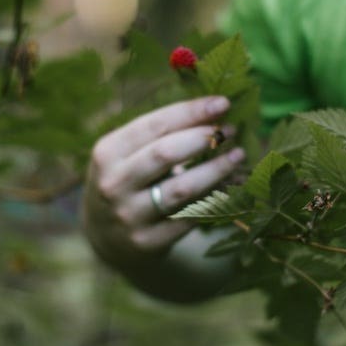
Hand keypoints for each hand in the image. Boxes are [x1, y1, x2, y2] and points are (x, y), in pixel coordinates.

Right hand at [83, 95, 245, 268]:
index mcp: (107, 152)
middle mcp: (114, 184)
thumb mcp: (127, 155)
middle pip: (165, 153)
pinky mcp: (148, 242)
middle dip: (204, 138)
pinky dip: (215, 198)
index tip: (223, 102)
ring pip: (183, 188)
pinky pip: (190, 216)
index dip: (191, 112)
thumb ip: (162, 133)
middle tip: (230, 130)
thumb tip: (215, 109)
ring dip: (216, 169)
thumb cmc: (127, 181)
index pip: (154, 125)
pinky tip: (232, 184)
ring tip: (238, 155)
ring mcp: (130, 216)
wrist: (106, 238)